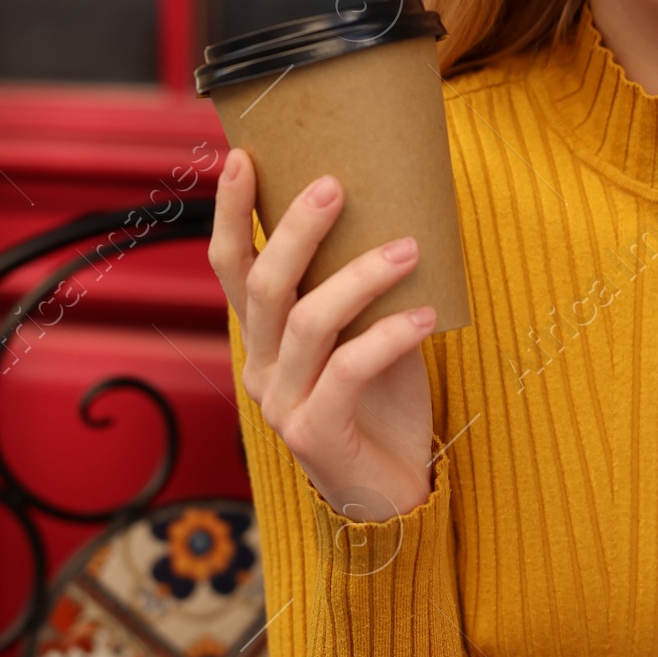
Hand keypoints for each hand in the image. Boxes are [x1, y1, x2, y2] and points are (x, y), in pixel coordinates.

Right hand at [209, 149, 433, 519]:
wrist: (395, 499)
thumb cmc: (384, 410)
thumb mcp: (370, 336)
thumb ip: (363, 292)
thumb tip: (399, 213)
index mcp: (263, 341)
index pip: (232, 268)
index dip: (231, 213)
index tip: (246, 157)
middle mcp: (261, 369)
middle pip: (262, 285)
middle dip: (296, 229)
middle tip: (335, 185)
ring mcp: (282, 404)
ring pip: (307, 321)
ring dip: (359, 276)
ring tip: (408, 248)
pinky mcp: (316, 433)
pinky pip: (349, 369)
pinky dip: (388, 335)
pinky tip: (426, 316)